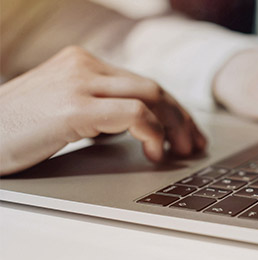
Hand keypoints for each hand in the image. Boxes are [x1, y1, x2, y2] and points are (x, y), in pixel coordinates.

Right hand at [0, 46, 205, 174]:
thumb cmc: (17, 128)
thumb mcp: (64, 108)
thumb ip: (99, 107)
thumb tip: (138, 123)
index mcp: (83, 62)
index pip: (142, 81)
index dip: (172, 108)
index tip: (187, 131)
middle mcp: (84, 65)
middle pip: (153, 86)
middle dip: (181, 117)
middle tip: (194, 144)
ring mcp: (79, 82)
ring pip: (150, 95)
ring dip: (174, 125)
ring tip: (181, 150)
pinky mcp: (74, 106)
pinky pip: (133, 113)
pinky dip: (152, 132)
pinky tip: (155, 151)